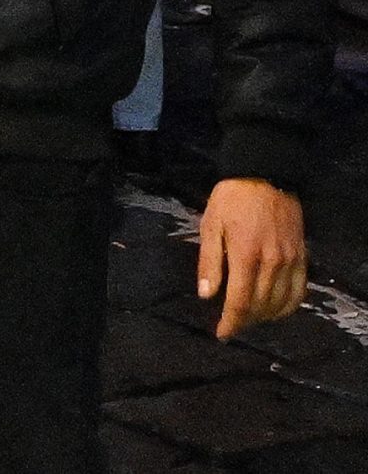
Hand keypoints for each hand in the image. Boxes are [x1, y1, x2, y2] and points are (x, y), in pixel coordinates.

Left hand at [199, 177, 306, 338]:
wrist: (266, 176)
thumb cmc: (231, 199)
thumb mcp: (210, 225)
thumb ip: (210, 262)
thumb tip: (207, 295)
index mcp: (246, 255)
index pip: (241, 301)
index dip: (231, 322)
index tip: (222, 333)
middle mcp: (272, 262)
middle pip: (261, 306)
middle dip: (245, 321)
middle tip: (231, 324)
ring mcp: (291, 260)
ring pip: (281, 302)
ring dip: (265, 317)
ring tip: (249, 318)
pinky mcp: (302, 256)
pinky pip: (299, 291)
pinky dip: (288, 306)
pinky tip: (275, 309)